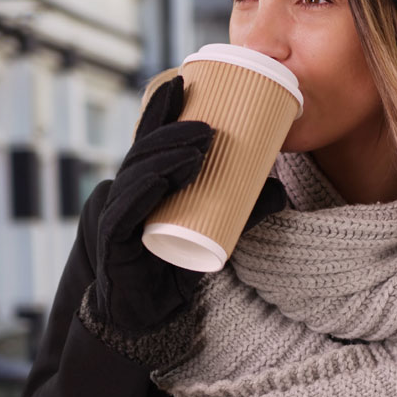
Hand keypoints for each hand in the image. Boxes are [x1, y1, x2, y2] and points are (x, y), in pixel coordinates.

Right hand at [94, 75, 285, 336]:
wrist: (145, 317)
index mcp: (145, 184)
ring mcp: (117, 216)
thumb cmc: (173, 270)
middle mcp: (127, 193)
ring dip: (166, 153)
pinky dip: (146, 190)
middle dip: (172, 128)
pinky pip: (128, 210)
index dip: (162, 109)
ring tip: (200, 140)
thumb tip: (281, 188)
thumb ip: (245, 210)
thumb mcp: (217, 230)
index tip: (182, 78)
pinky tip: (165, 177)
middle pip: (145, 150)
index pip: (151, 139)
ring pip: (138, 174)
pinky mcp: (116, 242)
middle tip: (208, 120)